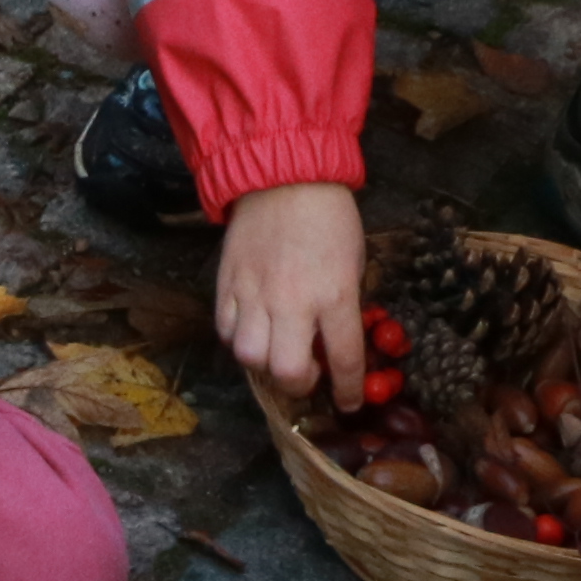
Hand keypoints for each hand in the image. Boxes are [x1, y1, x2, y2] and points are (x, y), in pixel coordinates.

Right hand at [211, 180, 365, 402]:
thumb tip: (333, 341)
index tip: (347, 403)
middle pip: (288, 371)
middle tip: (307, 375)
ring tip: (275, 352)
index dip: (347, 391)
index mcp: (335, 295)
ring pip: (250, 357)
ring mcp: (255, 295)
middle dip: (300, 384)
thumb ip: (343, 306)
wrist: (284, 178)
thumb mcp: (353, 264)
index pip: (344, 360)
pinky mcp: (228, 285)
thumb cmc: (330, 219)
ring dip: (265, 364)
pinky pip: (226, 330)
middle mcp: (294, 303)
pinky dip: (239, 339)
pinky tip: (252, 330)